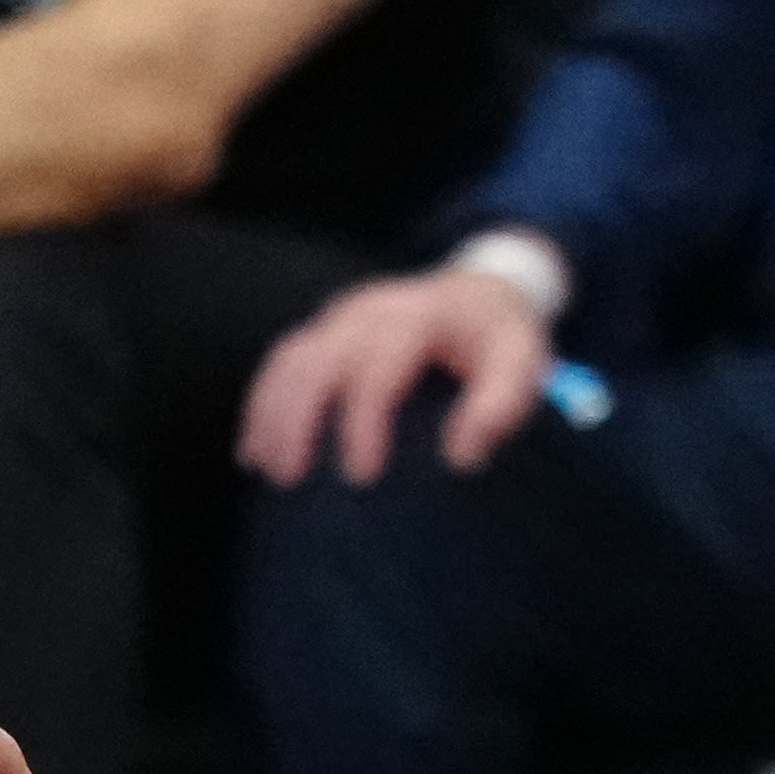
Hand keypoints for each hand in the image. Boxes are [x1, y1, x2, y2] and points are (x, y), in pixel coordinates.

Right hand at [241, 262, 555, 487]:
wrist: (480, 292)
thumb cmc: (501, 340)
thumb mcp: (521, 365)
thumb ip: (500, 408)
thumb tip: (462, 457)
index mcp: (419, 317)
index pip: (378, 366)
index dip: (364, 420)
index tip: (360, 476)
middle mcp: (371, 310)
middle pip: (318, 359)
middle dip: (298, 420)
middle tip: (290, 481)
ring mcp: (342, 316)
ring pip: (290, 359)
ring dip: (270, 414)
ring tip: (265, 470)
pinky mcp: (326, 329)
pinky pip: (283, 361)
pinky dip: (264, 403)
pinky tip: (253, 450)